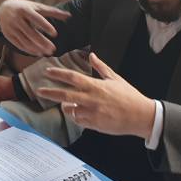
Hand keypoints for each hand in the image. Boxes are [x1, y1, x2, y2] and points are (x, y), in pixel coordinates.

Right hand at [0, 0, 69, 56]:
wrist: (3, 9)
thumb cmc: (25, 7)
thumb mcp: (37, 6)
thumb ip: (53, 11)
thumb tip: (69, 16)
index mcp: (25, 9)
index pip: (36, 19)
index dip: (45, 26)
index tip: (55, 34)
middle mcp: (17, 19)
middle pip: (30, 32)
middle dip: (42, 42)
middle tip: (53, 49)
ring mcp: (11, 28)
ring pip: (24, 40)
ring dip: (36, 48)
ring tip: (47, 53)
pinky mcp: (8, 35)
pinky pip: (19, 44)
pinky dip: (29, 50)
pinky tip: (38, 53)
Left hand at [36, 52, 155, 138]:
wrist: (141, 116)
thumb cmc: (129, 96)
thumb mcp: (115, 78)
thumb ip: (101, 67)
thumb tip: (92, 55)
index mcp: (96, 86)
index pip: (73, 77)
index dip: (58, 74)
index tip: (48, 71)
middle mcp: (92, 99)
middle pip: (65, 95)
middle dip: (50, 92)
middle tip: (39, 91)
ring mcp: (92, 113)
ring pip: (70, 110)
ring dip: (66, 106)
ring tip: (67, 104)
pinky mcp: (94, 124)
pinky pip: (78, 120)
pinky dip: (76, 116)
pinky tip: (79, 112)